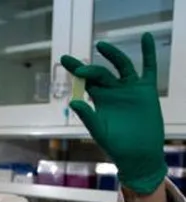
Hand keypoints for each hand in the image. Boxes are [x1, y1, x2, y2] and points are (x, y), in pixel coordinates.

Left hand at [61, 33, 166, 194]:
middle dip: (88, 70)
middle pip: (100, 73)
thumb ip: (87, 116)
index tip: (64, 59)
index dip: (75, 70)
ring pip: (121, 65)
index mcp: (99, 99)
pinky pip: (148, 67)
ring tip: (101, 45)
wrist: (138, 154)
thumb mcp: (98, 130)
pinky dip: (148, 52)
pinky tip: (145, 37)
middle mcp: (113, 90)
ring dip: (112, 54)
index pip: (85, 81)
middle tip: (78, 68)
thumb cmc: (115, 145)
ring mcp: (130, 88)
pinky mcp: (146, 90)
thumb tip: (73, 102)